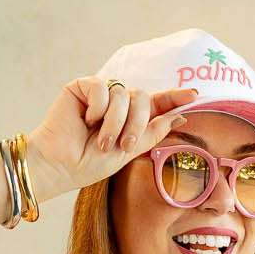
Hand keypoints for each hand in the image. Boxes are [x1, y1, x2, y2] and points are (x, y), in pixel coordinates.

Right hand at [27, 78, 200, 197]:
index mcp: (129, 120)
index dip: (174, 97)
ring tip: (100, 141)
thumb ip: (151, 132)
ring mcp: (100, 95)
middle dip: (138, 123)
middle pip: (143, 98)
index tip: (195, 94)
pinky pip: (102, 87)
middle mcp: (117, 104)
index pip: (156, 103)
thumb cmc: (88, 163)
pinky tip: (86, 121)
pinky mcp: (82, 87)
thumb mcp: (127, 152)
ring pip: (124, 94)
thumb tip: (179, 116)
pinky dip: (98, 107)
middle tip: (124, 145)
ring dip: (115, 122)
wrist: (59, 166)